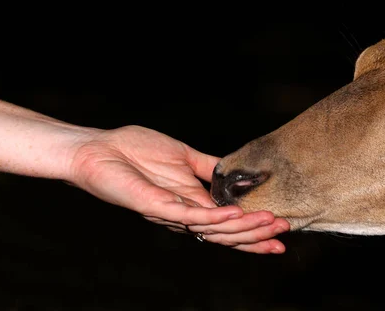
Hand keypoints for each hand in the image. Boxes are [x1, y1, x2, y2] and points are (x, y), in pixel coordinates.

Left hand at [69, 125, 288, 253]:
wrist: (99, 149)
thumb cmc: (134, 150)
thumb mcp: (183, 155)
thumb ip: (209, 166)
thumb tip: (236, 168)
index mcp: (192, 202)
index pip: (228, 222)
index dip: (254, 229)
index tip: (282, 230)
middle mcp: (184, 213)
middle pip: (225, 234)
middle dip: (257, 235)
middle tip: (285, 233)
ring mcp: (170, 213)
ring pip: (213, 229)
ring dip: (244, 229)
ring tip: (272, 224)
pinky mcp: (156, 206)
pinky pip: (189, 216)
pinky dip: (215, 218)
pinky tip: (236, 216)